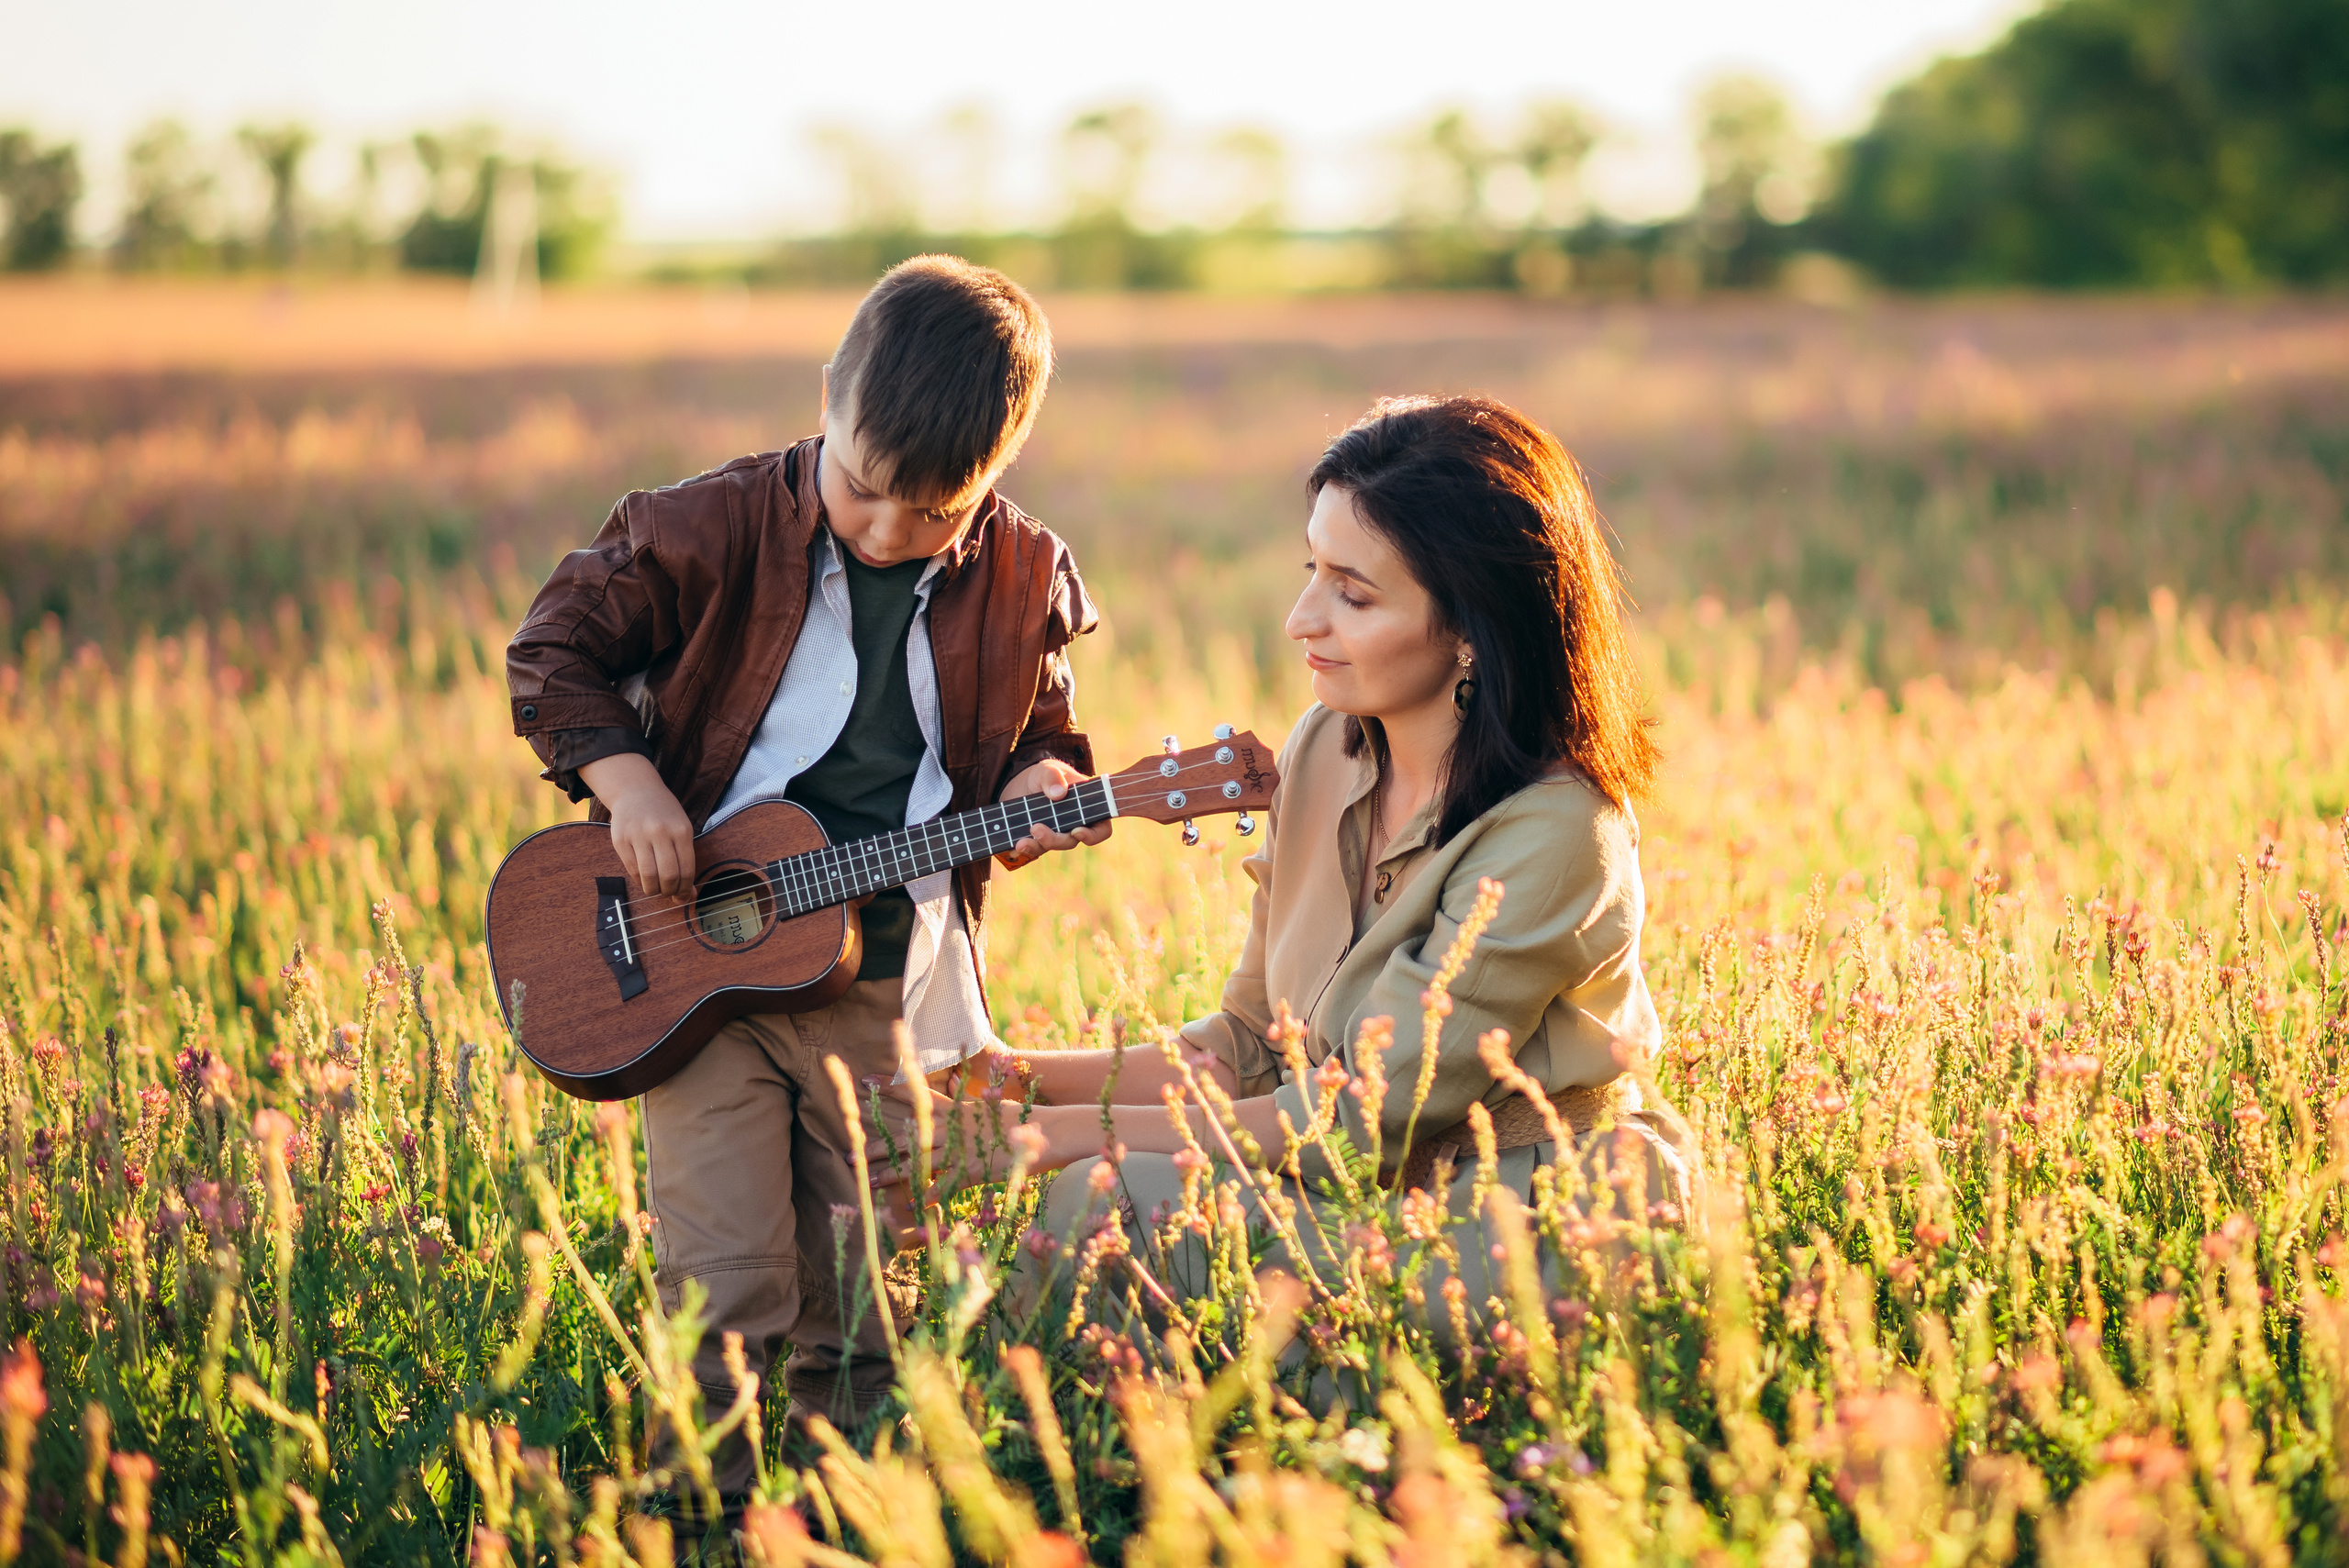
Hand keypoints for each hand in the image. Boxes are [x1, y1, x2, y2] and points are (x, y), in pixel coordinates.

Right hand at [579, 753, 696, 896]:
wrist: (636, 790)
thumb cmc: (664, 813)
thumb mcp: (681, 828)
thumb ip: (686, 859)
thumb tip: (689, 894)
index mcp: (681, 830)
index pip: (686, 869)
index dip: (686, 889)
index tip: (684, 896)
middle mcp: (660, 832)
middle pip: (668, 875)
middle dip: (670, 892)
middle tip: (669, 894)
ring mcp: (638, 835)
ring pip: (649, 876)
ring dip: (654, 890)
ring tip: (656, 889)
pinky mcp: (620, 840)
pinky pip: (632, 870)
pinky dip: (640, 880)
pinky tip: (644, 878)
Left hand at [869, 1075, 1070, 1200]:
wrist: (1051, 1130)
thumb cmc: (1025, 1117)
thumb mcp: (992, 1105)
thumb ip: (971, 1105)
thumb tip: (962, 1093)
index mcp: (958, 1107)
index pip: (918, 1093)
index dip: (889, 1088)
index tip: (865, 1080)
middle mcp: (954, 1126)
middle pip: (908, 1136)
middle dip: (878, 1144)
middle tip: (851, 1153)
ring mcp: (962, 1149)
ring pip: (918, 1162)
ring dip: (892, 1173)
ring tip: (868, 1181)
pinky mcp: (973, 1171)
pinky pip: (943, 1186)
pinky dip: (925, 1198)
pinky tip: (909, 1208)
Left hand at [996, 759, 1112, 869]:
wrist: (1022, 782)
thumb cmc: (1045, 774)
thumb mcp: (1048, 769)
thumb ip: (1053, 776)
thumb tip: (1059, 793)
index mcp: (1087, 807)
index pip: (1101, 829)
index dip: (1093, 835)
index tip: (1077, 831)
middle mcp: (1074, 824)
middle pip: (1071, 841)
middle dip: (1054, 840)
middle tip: (1036, 829)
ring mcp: (1056, 833)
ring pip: (1051, 847)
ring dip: (1036, 845)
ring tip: (1021, 841)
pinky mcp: (1037, 838)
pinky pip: (1033, 848)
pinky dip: (1023, 849)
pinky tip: (1013, 845)